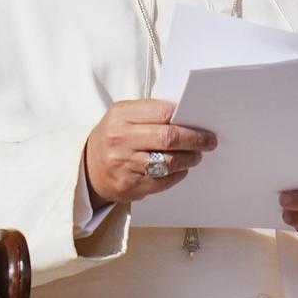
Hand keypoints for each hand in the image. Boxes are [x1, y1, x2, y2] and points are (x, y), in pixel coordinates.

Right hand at [84, 99, 217, 205]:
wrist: (88, 168)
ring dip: (189, 159)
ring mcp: (124, 164)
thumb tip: (185, 114)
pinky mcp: (129, 185)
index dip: (185, 117)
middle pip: (168, 138)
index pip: (162, 112)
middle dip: (194, 139)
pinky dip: (178, 174)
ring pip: (168, 162)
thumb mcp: (123, 115)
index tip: (201, 121)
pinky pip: (163, 181)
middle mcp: (121, 139)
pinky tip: (181, 169)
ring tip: (196, 155)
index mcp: (121, 115)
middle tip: (209, 141)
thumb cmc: (113, 136)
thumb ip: (149, 112)